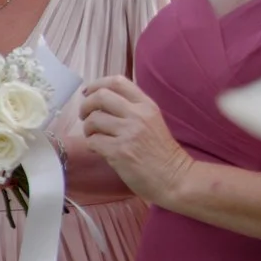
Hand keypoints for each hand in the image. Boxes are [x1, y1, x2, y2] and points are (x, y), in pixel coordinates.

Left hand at [77, 75, 192, 206]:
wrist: (175, 179)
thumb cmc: (161, 153)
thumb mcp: (152, 122)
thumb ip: (131, 110)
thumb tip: (100, 101)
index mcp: (147, 106)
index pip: (118, 81)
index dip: (97, 84)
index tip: (88, 92)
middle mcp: (138, 115)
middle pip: (100, 96)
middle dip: (85, 106)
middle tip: (85, 117)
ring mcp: (129, 133)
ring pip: (93, 119)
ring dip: (87, 129)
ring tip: (94, 137)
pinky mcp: (120, 151)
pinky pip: (92, 141)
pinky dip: (91, 145)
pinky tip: (99, 151)